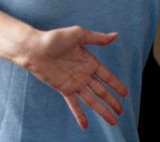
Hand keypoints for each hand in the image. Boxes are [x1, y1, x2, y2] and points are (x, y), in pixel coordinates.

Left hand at [13, 26, 127, 129]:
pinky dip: (79, 114)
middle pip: (102, 91)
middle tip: (121, 111)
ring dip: (102, 110)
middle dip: (112, 101)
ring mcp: (74, 83)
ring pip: (92, 100)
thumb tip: (115, 35)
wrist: (34, 48)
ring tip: (112, 120)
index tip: (125, 94)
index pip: (107, 76)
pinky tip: (85, 125)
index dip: (116, 85)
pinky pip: (74, 104)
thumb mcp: (79, 34)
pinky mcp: (64, 88)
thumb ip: (97, 38)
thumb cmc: (54, 38)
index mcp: (89, 61)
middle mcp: (83, 74)